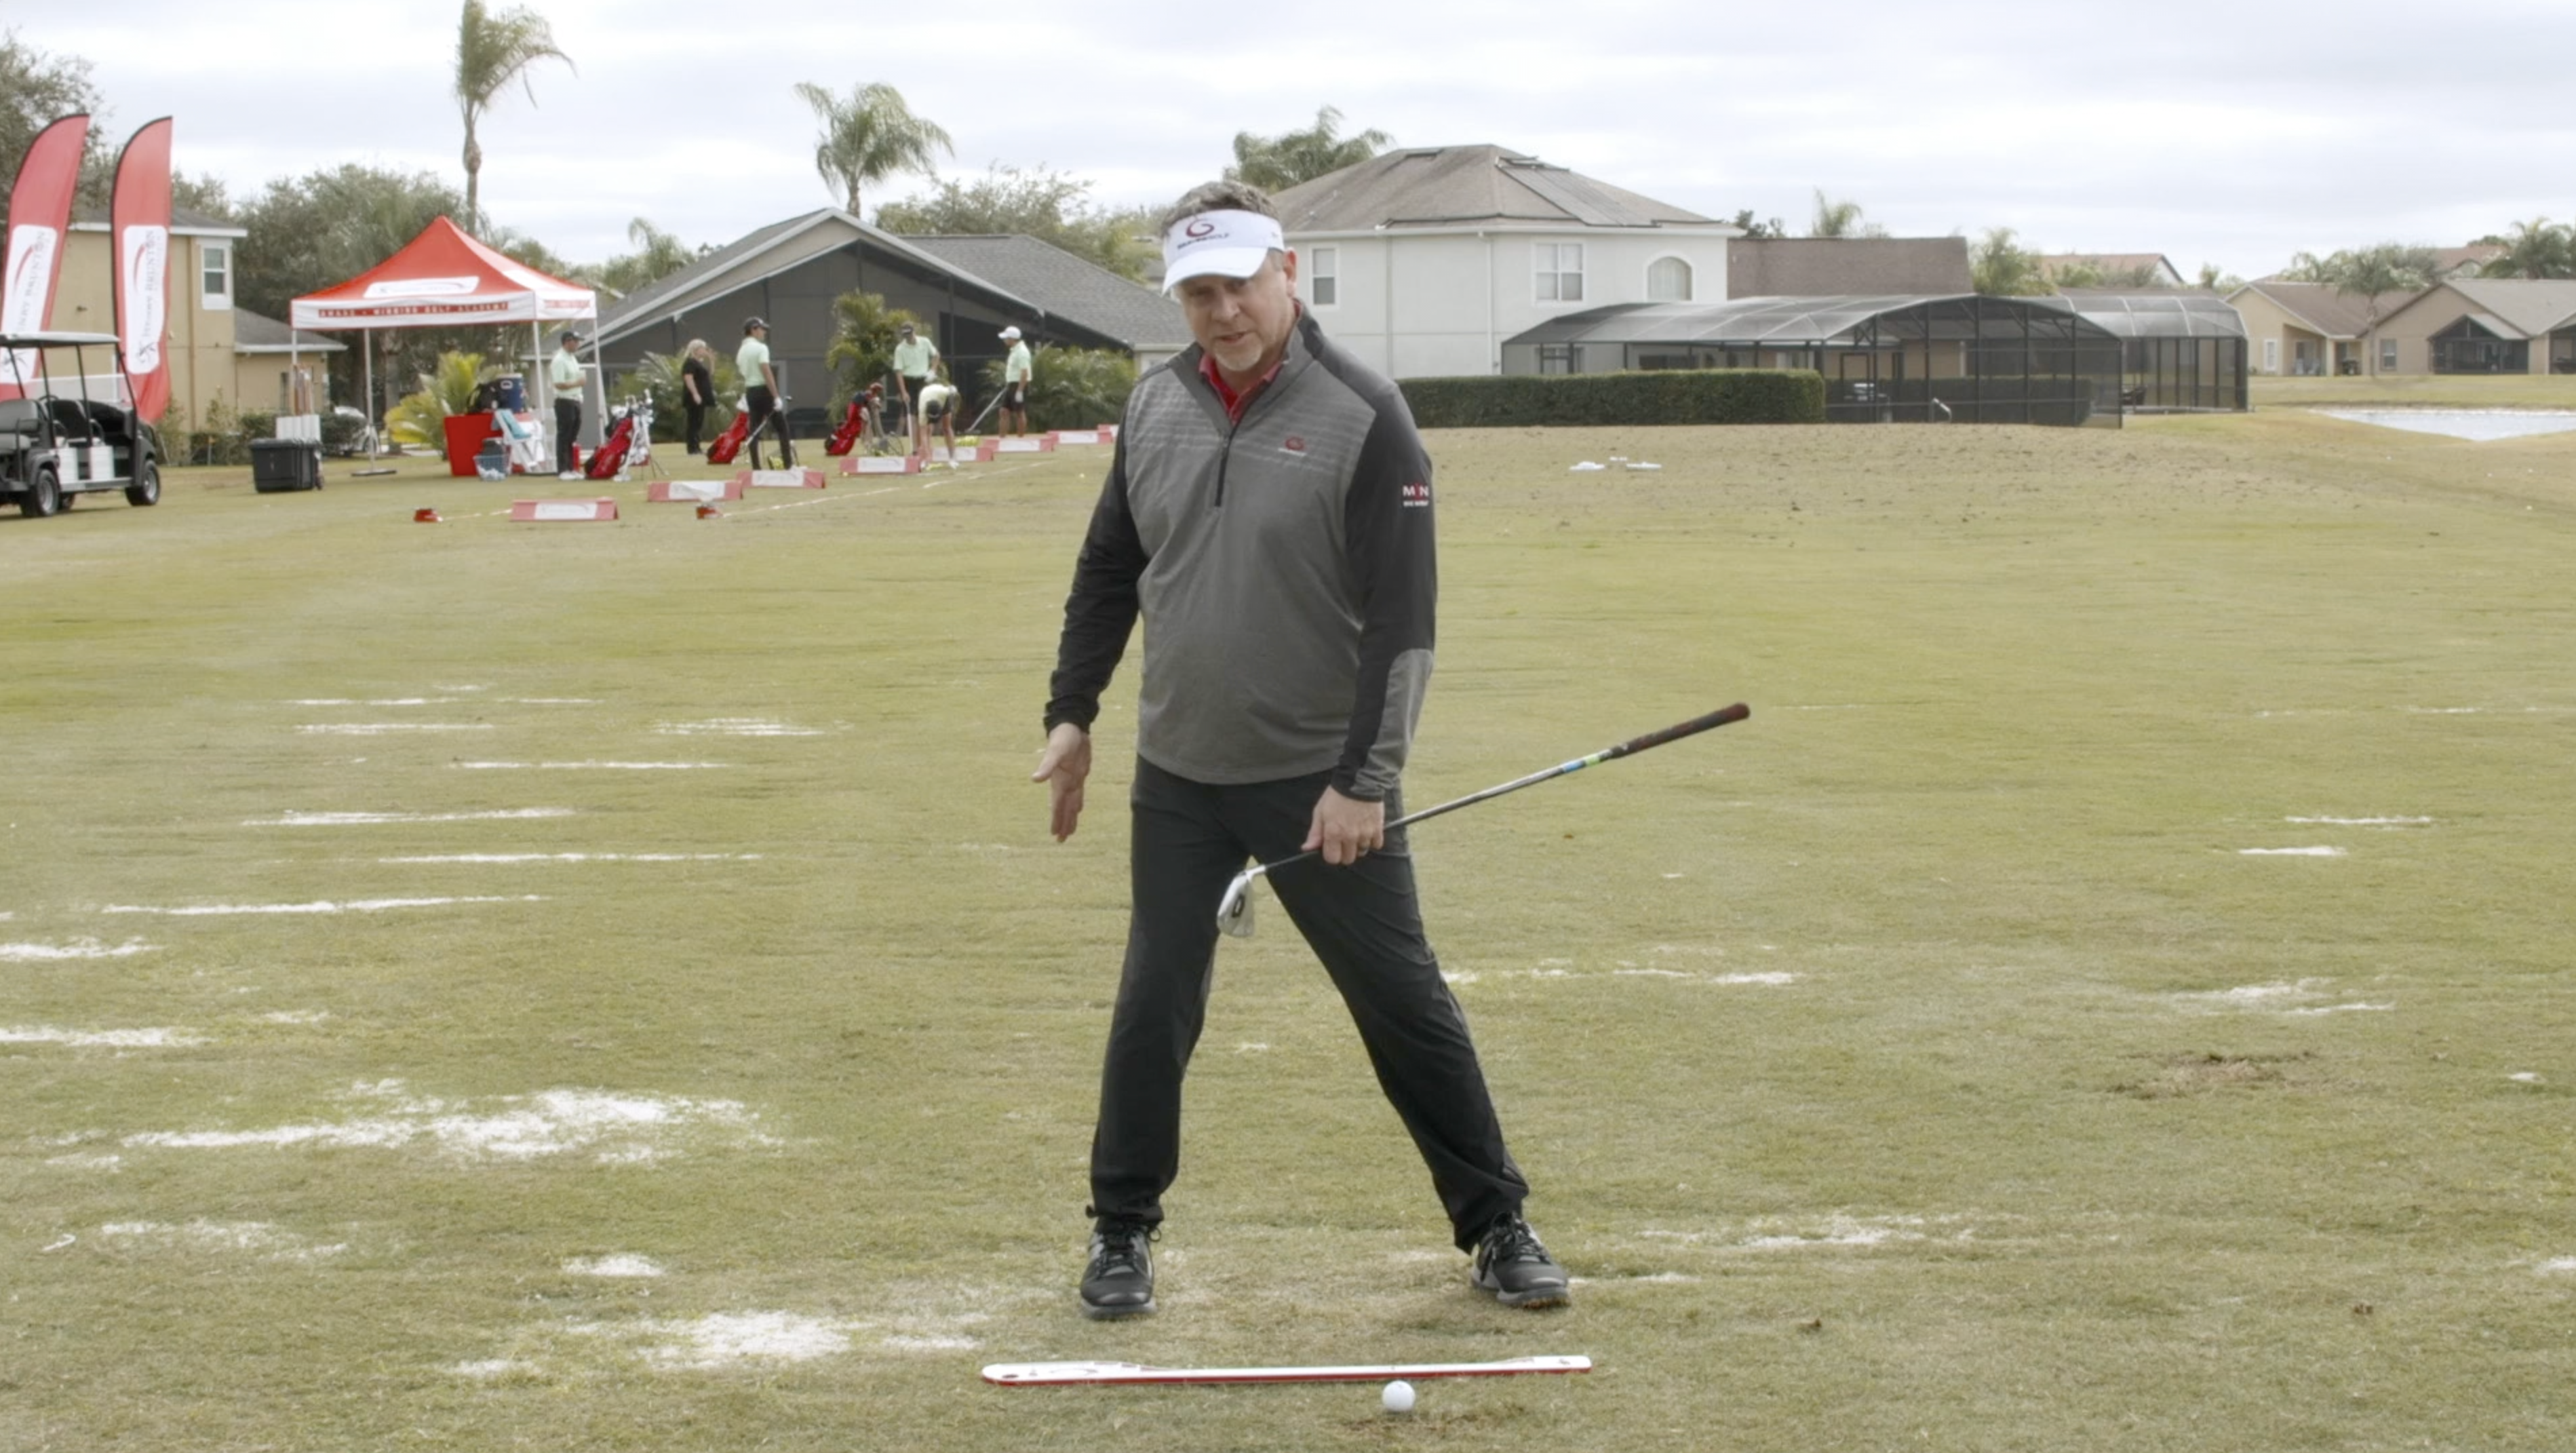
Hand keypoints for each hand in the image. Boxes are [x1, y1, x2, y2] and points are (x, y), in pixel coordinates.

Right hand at [1031, 723, 1092, 841]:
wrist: (1071, 726)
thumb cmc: (1063, 737)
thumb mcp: (1056, 751)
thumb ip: (1047, 766)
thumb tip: (1034, 779)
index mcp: (1059, 782)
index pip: (1057, 806)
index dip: (1056, 820)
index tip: (1054, 834)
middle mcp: (1065, 784)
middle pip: (1064, 809)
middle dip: (1063, 824)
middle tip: (1061, 841)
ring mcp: (1072, 780)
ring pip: (1071, 804)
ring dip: (1070, 817)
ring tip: (1069, 831)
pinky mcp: (1079, 774)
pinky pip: (1078, 794)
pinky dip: (1077, 803)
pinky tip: (1077, 809)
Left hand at [1302, 786, 1383, 866]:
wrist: (1359, 781)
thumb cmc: (1337, 795)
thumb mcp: (1320, 811)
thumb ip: (1315, 832)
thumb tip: (1307, 848)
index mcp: (1333, 833)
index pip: (1332, 859)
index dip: (1331, 854)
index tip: (1331, 846)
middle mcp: (1350, 837)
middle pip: (1348, 859)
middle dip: (1344, 852)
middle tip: (1344, 839)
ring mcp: (1365, 834)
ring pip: (1362, 852)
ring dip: (1358, 846)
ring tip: (1356, 832)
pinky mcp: (1377, 828)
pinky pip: (1376, 845)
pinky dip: (1372, 840)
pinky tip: (1367, 831)